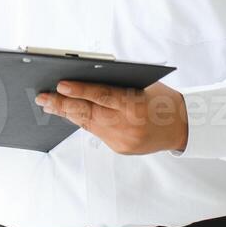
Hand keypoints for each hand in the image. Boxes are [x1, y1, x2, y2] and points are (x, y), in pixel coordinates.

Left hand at [35, 81, 189, 154]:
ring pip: (88, 125)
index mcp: (135, 105)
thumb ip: (118, 84)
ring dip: (67, 113)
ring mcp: (123, 140)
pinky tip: (70, 114)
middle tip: (42, 98)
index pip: (102, 96)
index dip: (80, 91)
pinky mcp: (120, 149)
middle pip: (88, 114)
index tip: (60, 85)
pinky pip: (97, 133)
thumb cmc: (162, 99)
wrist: (182, 127)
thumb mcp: (144, 85)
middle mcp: (127, 125)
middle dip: (62, 105)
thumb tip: (84, 77)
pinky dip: (84, 122)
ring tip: (49, 104)